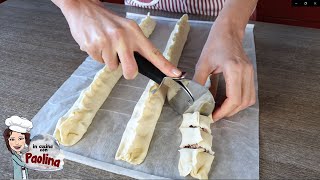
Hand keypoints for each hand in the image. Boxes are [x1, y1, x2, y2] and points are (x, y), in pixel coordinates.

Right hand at [53, 0, 180, 78]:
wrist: (83, 8)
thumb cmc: (107, 21)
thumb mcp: (125, 28)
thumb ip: (134, 45)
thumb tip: (141, 65)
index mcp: (134, 33)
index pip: (153, 52)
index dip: (165, 65)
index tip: (176, 74)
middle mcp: (123, 37)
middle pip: (131, 70)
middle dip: (128, 73)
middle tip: (123, 64)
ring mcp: (108, 42)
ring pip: (112, 67)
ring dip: (109, 59)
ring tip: (105, 44)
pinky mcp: (94, 46)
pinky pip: (99, 62)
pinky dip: (98, 56)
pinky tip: (96, 43)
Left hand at [193, 22, 255, 120]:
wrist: (228, 31)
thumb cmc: (215, 44)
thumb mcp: (203, 63)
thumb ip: (199, 82)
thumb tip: (194, 99)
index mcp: (234, 69)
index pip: (234, 98)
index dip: (223, 111)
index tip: (213, 116)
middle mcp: (246, 72)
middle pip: (243, 102)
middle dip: (229, 112)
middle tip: (215, 115)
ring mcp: (250, 73)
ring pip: (248, 100)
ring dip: (236, 108)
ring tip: (221, 110)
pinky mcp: (250, 73)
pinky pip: (249, 93)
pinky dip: (240, 101)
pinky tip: (228, 102)